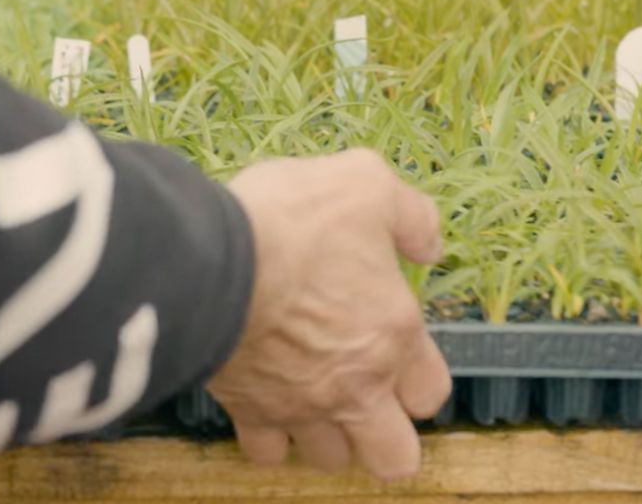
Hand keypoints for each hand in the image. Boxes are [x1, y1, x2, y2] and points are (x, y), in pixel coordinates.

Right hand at [210, 148, 450, 480]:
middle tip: (362, 393)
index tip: (395, 350)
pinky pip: (266, 450)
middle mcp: (356, 384)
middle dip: (383, 434)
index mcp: (394, 334)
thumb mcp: (366, 182)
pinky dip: (269, 433)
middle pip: (393, 457)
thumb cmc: (294, 220)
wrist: (211, 261)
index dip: (417, 377)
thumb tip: (428, 246)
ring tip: (310, 392)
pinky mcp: (248, 411)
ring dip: (326, 432)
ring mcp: (301, 405)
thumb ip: (410, 215)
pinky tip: (264, 398)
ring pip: (329, 458)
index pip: (430, 393)